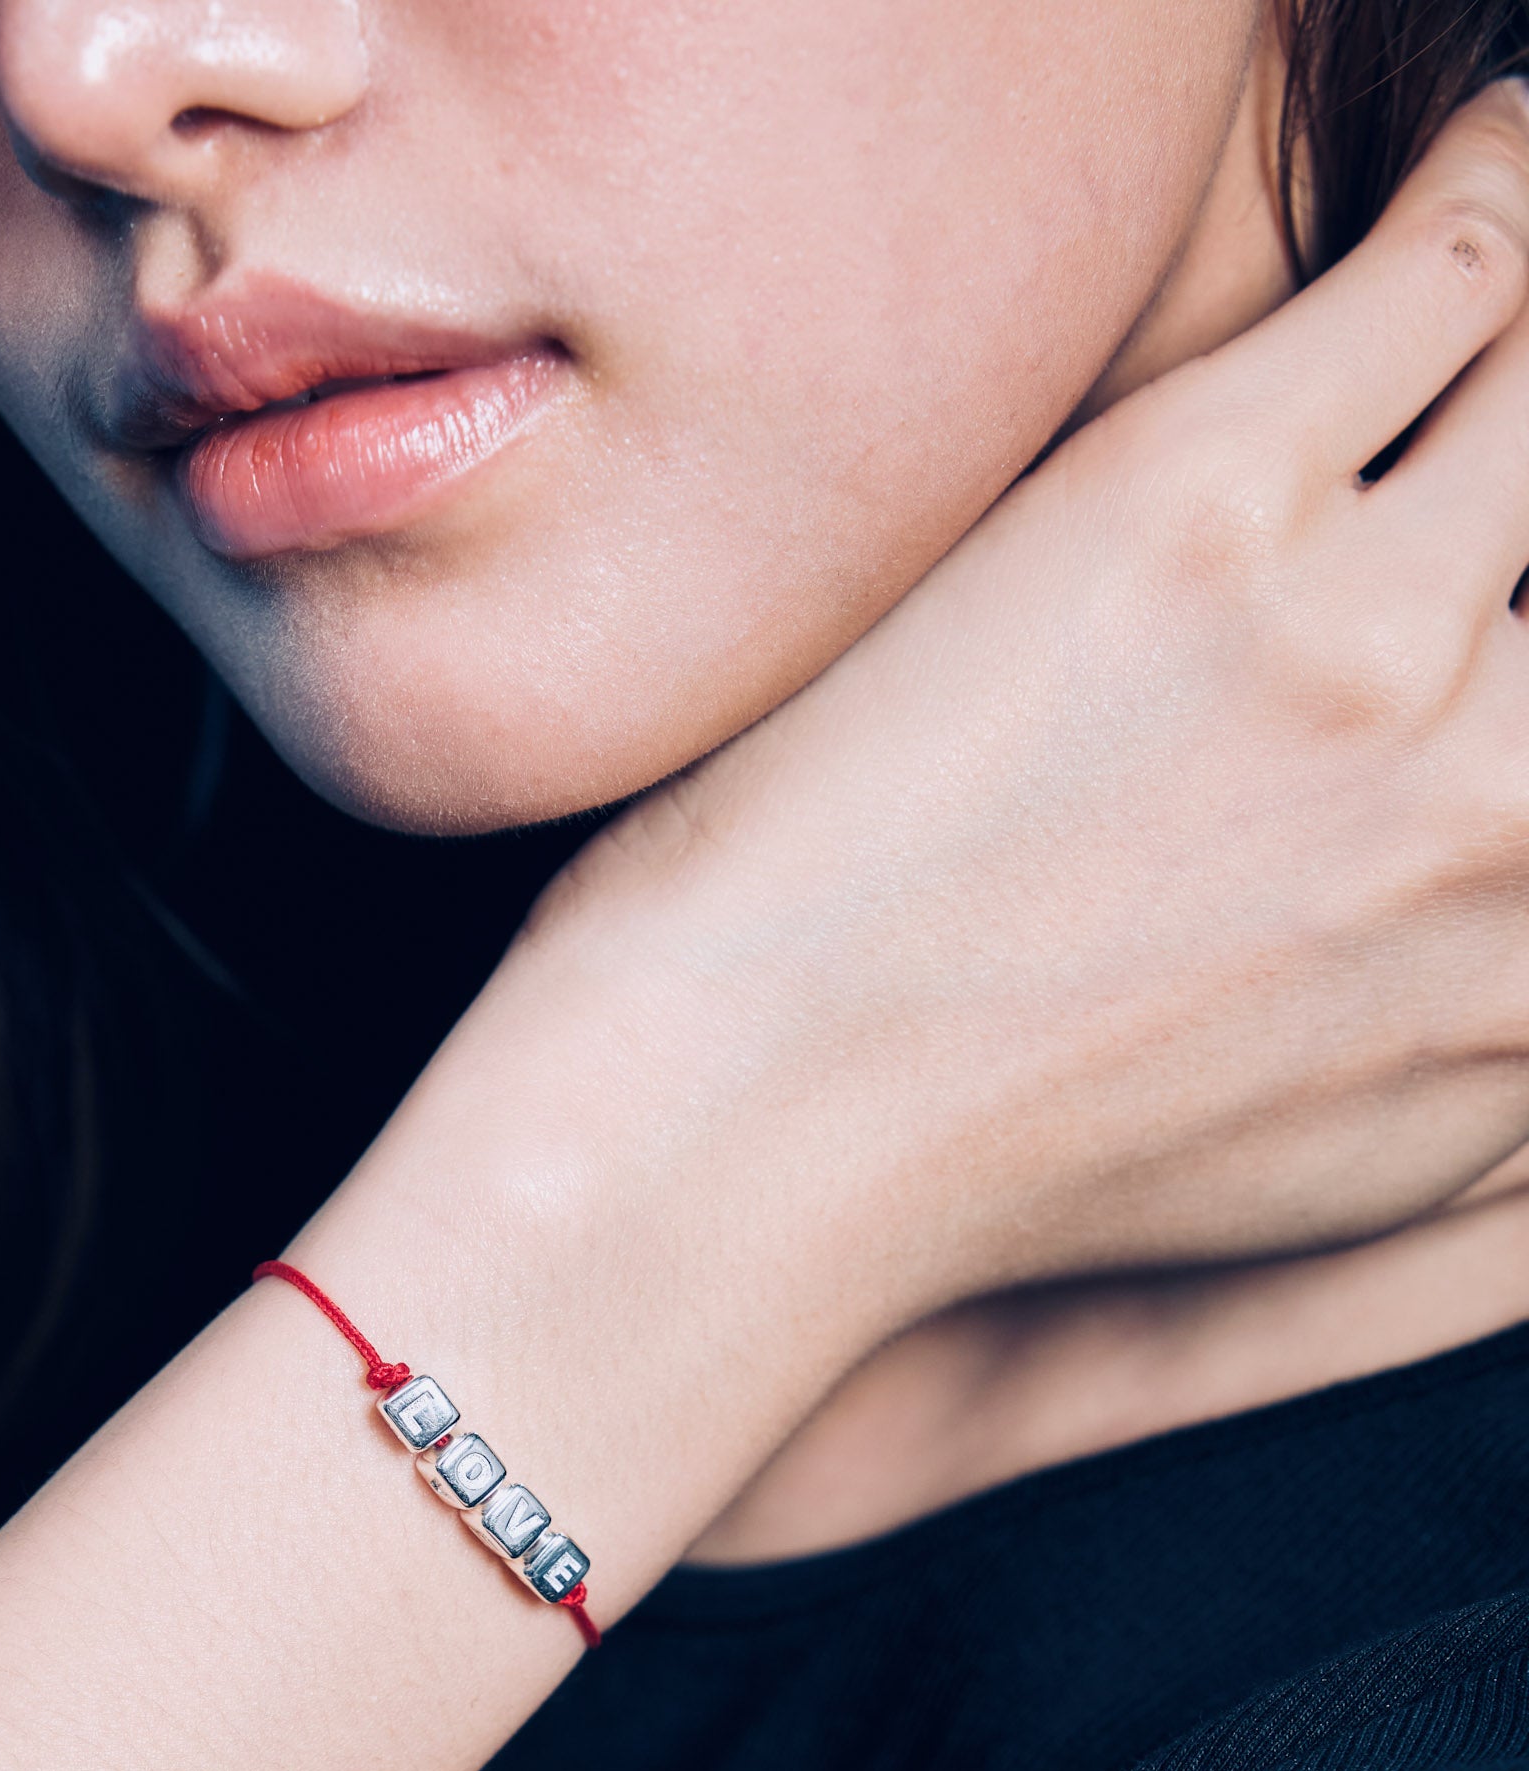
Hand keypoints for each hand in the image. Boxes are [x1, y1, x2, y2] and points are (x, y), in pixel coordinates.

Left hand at [527, 78, 1528, 1333]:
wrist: (753, 1142)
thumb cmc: (980, 1167)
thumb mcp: (1322, 1160)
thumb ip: (1484, 1028)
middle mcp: (1515, 809)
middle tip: (1527, 434)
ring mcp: (1364, 645)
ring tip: (1528, 231)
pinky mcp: (1192, 510)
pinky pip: (1448, 273)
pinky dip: (1489, 192)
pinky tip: (1476, 169)